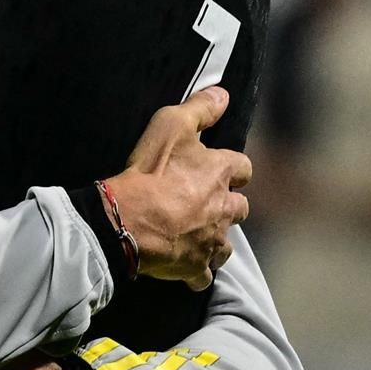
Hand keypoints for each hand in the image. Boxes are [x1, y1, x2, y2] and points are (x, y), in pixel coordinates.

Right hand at [106, 86, 249, 290]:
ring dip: (215, 239)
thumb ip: (200, 109)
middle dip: (228, 205)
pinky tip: (185, 265)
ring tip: (196, 234)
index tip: (218, 169)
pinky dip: (197, 271)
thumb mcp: (170, 125)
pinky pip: (204, 275)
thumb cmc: (149, 171)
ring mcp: (212, 241)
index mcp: (222, 174)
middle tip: (205, 202)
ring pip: (226, 243)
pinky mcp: (196, 267)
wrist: (126, 220)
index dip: (232, 168)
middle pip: (240, 208)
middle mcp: (225, 208)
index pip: (244, 168)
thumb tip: (223, 94)